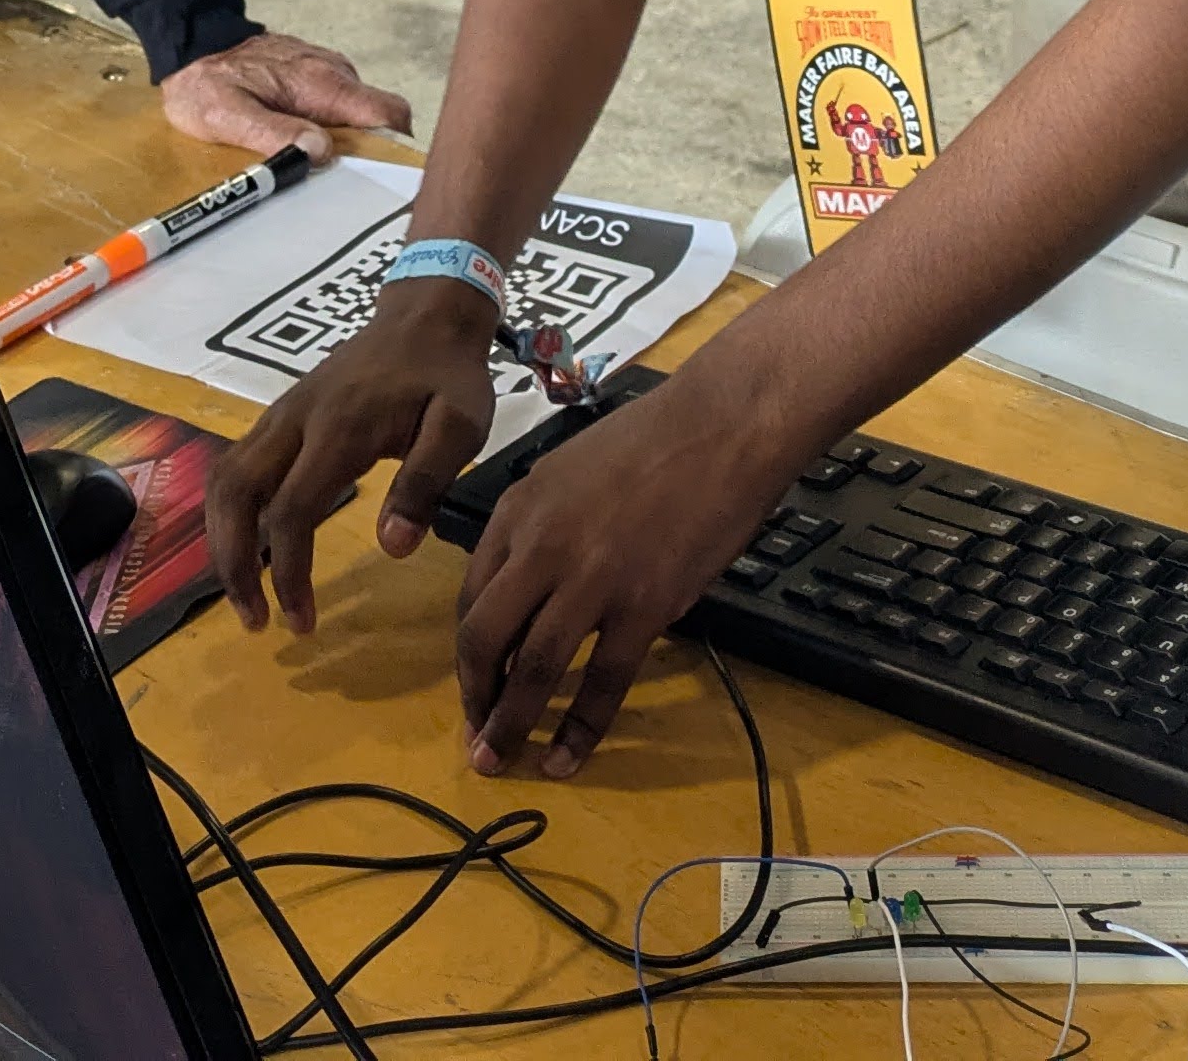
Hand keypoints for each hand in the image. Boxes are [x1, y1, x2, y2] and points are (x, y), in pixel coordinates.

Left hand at [162, 30, 413, 159]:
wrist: (191, 41)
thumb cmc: (206, 82)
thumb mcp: (228, 115)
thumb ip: (275, 133)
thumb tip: (320, 151)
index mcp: (322, 84)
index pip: (389, 112)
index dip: (397, 145)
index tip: (382, 176)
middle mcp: (333, 72)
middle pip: (379, 117)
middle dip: (370, 150)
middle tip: (342, 181)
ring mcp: (325, 70)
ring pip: (358, 112)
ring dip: (347, 139)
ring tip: (316, 165)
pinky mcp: (313, 72)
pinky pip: (337, 103)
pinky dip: (331, 125)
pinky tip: (302, 140)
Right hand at [206, 276, 496, 636]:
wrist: (425, 314)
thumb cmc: (447, 375)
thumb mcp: (459, 424)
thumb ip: (426, 482)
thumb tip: (393, 547)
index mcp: (337, 428)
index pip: (291, 510)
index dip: (288, 571)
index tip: (302, 621)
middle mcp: (293, 420)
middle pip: (234, 492)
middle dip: (232, 562)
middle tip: (254, 621)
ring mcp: (280, 415)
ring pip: (224, 479)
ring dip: (222, 539)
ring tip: (245, 595)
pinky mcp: (280, 418)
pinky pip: (235, 467)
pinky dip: (230, 514)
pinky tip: (250, 548)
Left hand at [445, 368, 799, 774]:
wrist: (719, 428)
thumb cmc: (649, 443)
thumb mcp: (566, 473)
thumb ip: (538, 529)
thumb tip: (526, 587)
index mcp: (516, 512)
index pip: (470, 597)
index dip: (468, 653)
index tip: (473, 687)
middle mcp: (540, 547)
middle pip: (484, 638)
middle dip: (474, 697)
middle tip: (475, 741)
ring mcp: (590, 579)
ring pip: (534, 668)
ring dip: (512, 722)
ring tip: (503, 761)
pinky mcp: (642, 606)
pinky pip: (603, 682)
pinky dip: (580, 728)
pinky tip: (567, 758)